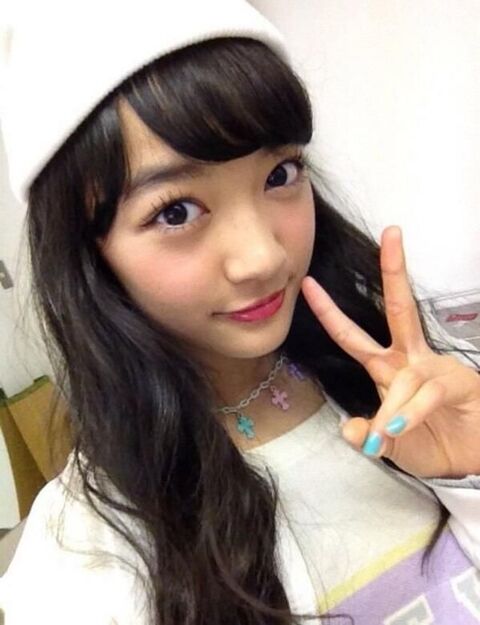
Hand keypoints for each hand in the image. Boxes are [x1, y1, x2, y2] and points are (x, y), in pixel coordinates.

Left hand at [301, 225, 479, 478]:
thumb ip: (369, 436)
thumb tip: (350, 430)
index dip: (330, 312)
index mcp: (388, 367)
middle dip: (394, 270)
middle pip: (400, 307)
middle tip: (391, 232)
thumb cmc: (430, 443)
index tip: (308, 284)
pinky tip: (397, 429)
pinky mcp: (459, 383)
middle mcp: (411, 359)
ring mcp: (436, 368)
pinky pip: (427, 394)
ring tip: (384, 436)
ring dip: (392, 408)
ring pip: (407, 372)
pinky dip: (409, 414)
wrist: (470, 460)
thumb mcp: (391, 445)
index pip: (352, 335)